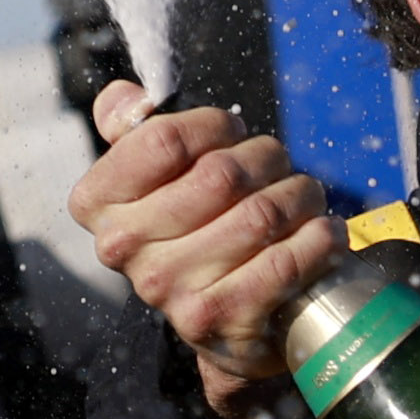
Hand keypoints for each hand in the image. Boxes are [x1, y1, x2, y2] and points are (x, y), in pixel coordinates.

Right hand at [66, 81, 344, 418]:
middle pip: (221, 173)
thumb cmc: (196, 228)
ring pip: (261, 213)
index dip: (214, 125)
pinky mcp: (219, 319)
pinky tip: (321, 234)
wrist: (223, 321)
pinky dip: (317, 239)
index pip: (164, 139)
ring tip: (303, 201)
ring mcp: (170, 289)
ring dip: (299, 197)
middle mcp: (123, 248)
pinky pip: (285, 262)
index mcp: (98, 202)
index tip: (231, 134)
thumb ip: (133, 127)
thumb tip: (130, 97)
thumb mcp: (155, 176)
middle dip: (267, 159)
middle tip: (277, 169)